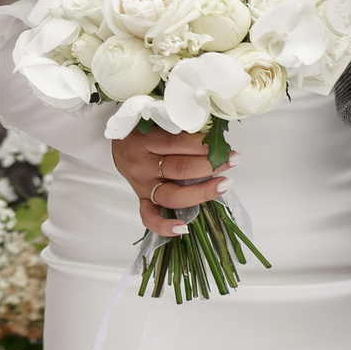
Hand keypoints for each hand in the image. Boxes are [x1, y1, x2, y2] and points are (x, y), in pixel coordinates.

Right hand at [109, 127, 227, 238]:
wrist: (117, 145)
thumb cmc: (141, 131)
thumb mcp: (156, 120)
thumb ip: (179, 126)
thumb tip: (212, 132)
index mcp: (145, 141)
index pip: (178, 143)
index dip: (204, 145)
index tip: (224, 145)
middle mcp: (142, 165)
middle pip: (180, 169)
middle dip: (211, 165)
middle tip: (232, 160)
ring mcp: (142, 185)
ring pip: (172, 195)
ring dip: (202, 192)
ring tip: (224, 184)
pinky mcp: (141, 199)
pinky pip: (149, 217)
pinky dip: (164, 226)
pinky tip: (183, 229)